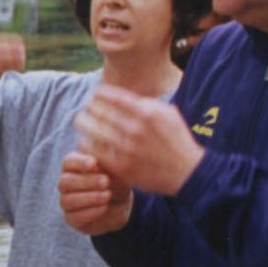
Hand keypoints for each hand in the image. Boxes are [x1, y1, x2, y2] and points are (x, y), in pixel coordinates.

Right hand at [59, 151, 132, 234]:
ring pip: (67, 200)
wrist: (122, 204)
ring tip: (108, 195)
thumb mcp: (116, 170)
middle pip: (65, 182)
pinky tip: (105, 207)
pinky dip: (91, 211)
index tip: (95, 163)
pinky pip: (74, 216)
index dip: (79, 162)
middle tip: (106, 181)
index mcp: (73, 167)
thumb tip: (99, 156)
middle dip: (87, 181)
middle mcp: (66, 184)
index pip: (68, 162)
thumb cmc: (116, 182)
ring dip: (90, 198)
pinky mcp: (71, 219)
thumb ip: (106, 162)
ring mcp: (66, 202)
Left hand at [73, 85, 203, 195]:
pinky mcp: (122, 166)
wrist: (187, 172)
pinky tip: (85, 140)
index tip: (95, 94)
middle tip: (86, 108)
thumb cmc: (177, 140)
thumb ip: (147, 103)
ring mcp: (127, 148)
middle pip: (100, 112)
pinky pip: (96, 151)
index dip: (100, 94)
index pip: (113, 96)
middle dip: (90, 108)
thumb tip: (124, 95)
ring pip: (94, 130)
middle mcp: (136, 129)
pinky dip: (87, 144)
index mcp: (147, 112)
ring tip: (80, 121)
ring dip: (84, 123)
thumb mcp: (168, 114)